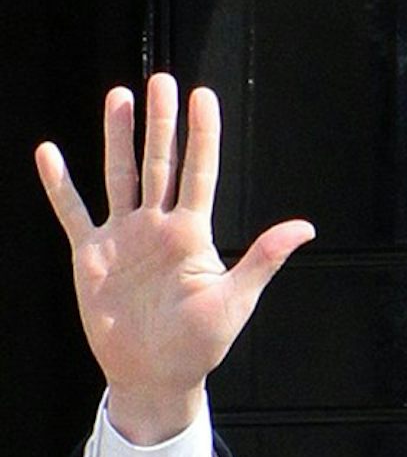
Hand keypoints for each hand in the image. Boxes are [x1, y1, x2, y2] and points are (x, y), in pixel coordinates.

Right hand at [35, 73, 313, 442]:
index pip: (200, 173)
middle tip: (163, 81)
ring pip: (121, 176)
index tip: (203, 95)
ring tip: (119, 96)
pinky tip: (50, 153)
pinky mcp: (93, 255)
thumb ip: (264, 259)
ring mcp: (125, 238)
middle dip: (161, 123)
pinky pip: (73, 213)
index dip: (202, 135)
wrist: (157, 375)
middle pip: (160, 164)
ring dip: (118, 137)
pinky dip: (60, 185)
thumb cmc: (202, 343)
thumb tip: (305, 228)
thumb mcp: (236, 299)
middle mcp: (159, 228)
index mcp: (194, 235)